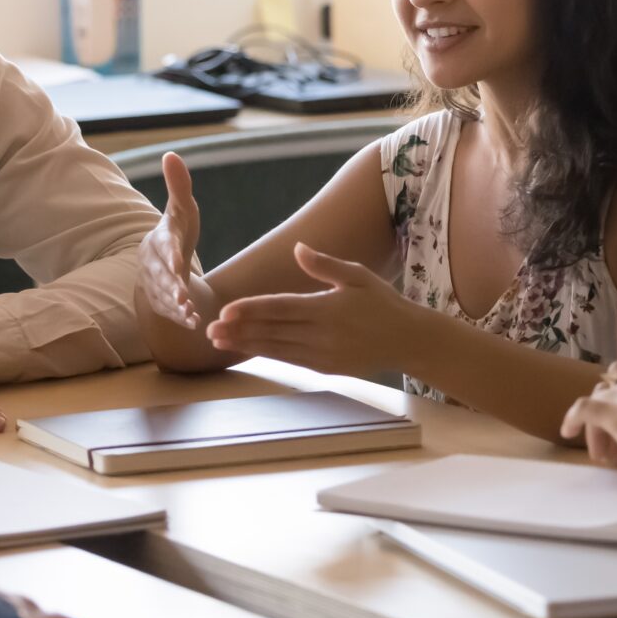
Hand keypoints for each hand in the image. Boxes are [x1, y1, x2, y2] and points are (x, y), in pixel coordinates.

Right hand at [137, 154, 205, 330]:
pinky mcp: (159, 302)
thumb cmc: (176, 231)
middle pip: (160, 276)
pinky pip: (168, 312)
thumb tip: (171, 154)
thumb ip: (179, 186)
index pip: (163, 246)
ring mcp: (154, 285)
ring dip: (176, 306)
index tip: (177, 262)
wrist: (163, 263)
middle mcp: (152, 263)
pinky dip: (180, 318)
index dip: (169, 254)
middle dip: (170, 286)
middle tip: (183, 296)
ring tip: (190, 312)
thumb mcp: (182, 210)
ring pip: (163, 296)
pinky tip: (195, 322)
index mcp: (159, 239)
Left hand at [205, 242, 411, 376]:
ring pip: (277, 349)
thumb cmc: (382, 302)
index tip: (225, 311)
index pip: (280, 308)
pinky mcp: (327, 369)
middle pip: (272, 331)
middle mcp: (323, 334)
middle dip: (238, 330)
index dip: (251, 310)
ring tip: (219, 343)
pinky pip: (290, 361)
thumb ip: (325, 264)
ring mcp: (324, 355)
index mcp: (327, 308)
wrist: (408, 340)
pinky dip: (268, 355)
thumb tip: (298, 248)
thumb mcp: (357, 275)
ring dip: (246, 345)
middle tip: (208, 330)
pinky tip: (248, 349)